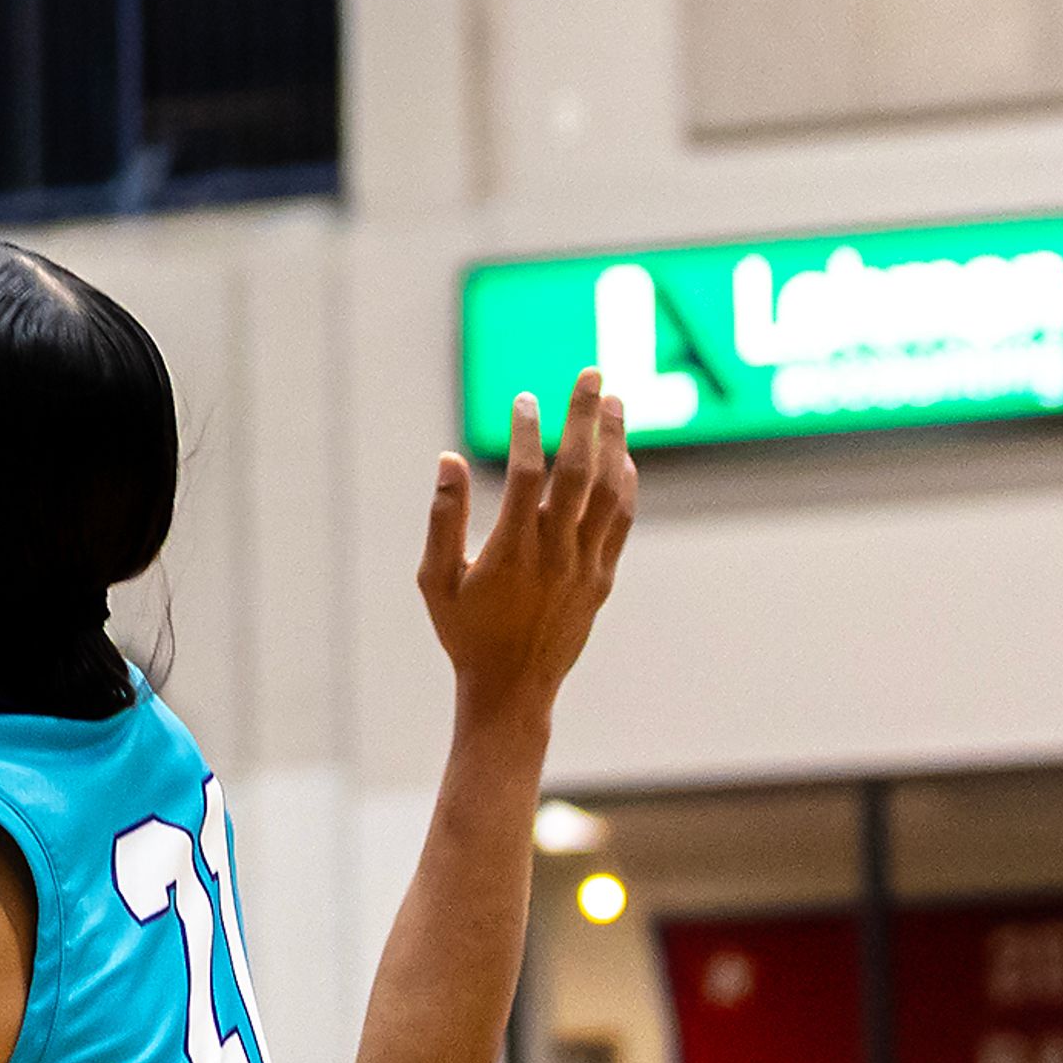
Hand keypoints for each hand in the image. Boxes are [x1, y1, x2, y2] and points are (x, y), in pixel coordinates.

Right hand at [421, 367, 634, 727]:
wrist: (513, 689)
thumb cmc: (465, 632)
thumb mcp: (435, 578)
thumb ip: (443, 517)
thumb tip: (448, 460)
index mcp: (512, 550)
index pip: (527, 475)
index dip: (527, 432)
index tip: (524, 398)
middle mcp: (556, 552)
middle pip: (580, 471)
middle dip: (586, 417)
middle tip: (592, 374)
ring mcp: (585, 565)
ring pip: (611, 492)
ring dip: (615, 442)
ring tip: (614, 402)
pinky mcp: (602, 579)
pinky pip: (622, 522)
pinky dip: (626, 484)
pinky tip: (623, 456)